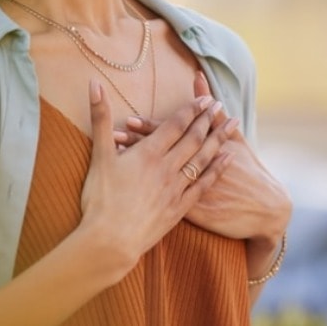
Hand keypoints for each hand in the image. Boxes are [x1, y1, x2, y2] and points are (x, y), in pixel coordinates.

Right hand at [77, 79, 234, 273]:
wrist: (110, 242)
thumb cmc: (100, 199)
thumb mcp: (98, 155)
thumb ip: (100, 118)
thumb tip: (94, 83)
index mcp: (148, 153)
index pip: (175, 125)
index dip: (191, 110)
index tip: (205, 98)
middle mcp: (167, 168)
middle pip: (193, 138)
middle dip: (208, 120)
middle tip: (221, 105)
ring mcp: (176, 188)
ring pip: (203, 158)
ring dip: (219, 139)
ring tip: (232, 124)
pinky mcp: (180, 208)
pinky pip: (204, 184)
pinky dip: (218, 169)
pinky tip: (229, 159)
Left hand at [115, 72, 291, 246]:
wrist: (264, 209)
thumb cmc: (249, 171)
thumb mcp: (235, 140)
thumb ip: (213, 112)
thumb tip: (199, 78)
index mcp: (202, 150)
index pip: (171, 135)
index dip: (149, 128)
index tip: (128, 119)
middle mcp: (193, 170)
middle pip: (160, 155)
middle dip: (136, 145)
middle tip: (114, 136)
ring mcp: (190, 192)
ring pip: (155, 177)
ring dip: (135, 168)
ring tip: (115, 158)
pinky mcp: (189, 213)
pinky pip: (161, 201)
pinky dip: (144, 193)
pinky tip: (126, 189)